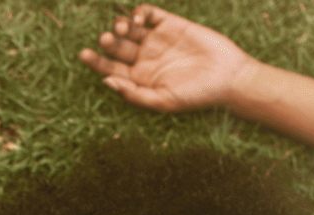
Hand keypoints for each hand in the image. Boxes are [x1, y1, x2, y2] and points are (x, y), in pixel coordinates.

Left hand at [79, 5, 256, 111]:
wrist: (229, 77)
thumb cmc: (197, 96)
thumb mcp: (163, 101)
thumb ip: (135, 94)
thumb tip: (106, 81)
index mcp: (138, 79)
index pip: (109, 68)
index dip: (95, 61)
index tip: (85, 54)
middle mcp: (144, 58)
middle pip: (116, 47)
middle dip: (108, 41)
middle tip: (106, 38)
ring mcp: (156, 40)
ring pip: (128, 29)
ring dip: (120, 25)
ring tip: (122, 28)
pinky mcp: (170, 24)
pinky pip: (148, 14)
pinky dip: (139, 13)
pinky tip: (138, 21)